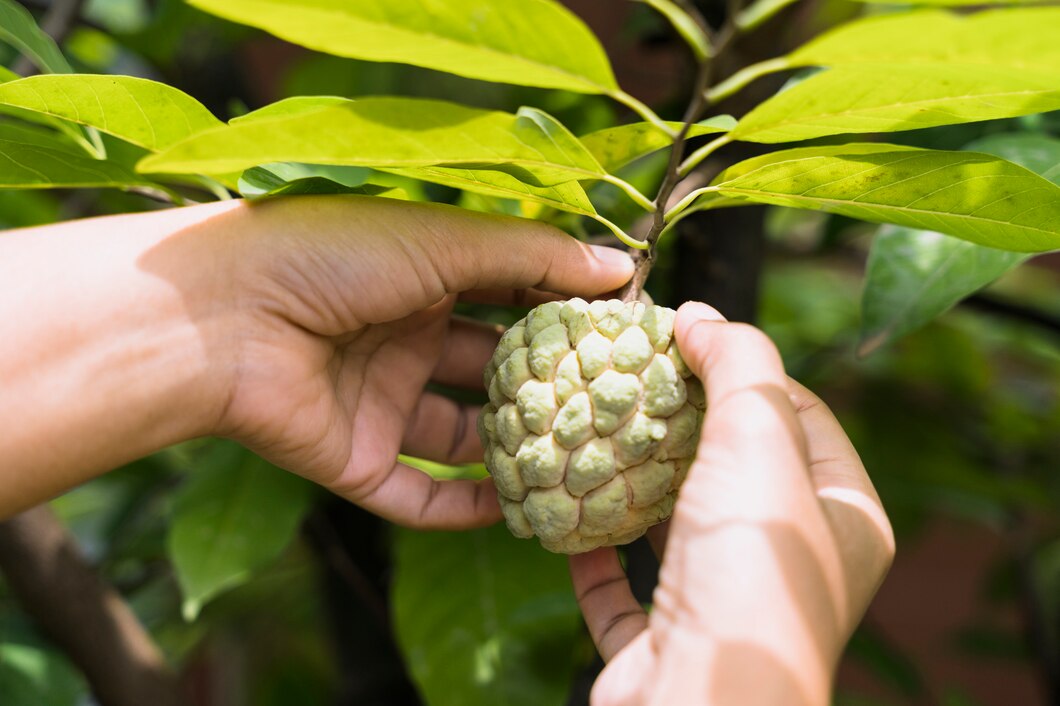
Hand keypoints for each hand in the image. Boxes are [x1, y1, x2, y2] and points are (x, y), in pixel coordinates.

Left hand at [0, 197, 631, 520]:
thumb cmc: (332, 255)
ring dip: (516, 451)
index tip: (627, 330)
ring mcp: (379, 402)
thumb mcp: (445, 240)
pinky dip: (466, 508)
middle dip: (550, 387)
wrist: (221, 316)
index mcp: (421, 277)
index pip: (510, 298)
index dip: (564, 312)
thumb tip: (620, 268)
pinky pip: (420, 496)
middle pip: (493, 372)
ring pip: (464, 439)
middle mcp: (404, 339)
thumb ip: (533, 256)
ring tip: (584, 463)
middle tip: (618, 404)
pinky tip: (520, 509)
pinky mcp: (355, 460)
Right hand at [569, 303, 894, 705]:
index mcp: (844, 518)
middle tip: (629, 376)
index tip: (685, 336)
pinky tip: (568, 511)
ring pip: (675, 524)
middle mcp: (791, 563)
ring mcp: (726, 604)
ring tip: (592, 429)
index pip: (802, 414)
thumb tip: (701, 316)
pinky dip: (596, 548)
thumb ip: (739, 365)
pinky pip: (624, 585)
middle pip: (732, 466)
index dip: (745, 368)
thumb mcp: (759, 442)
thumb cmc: (748, 571)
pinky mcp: (663, 639)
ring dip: (632, 481)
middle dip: (678, 421)